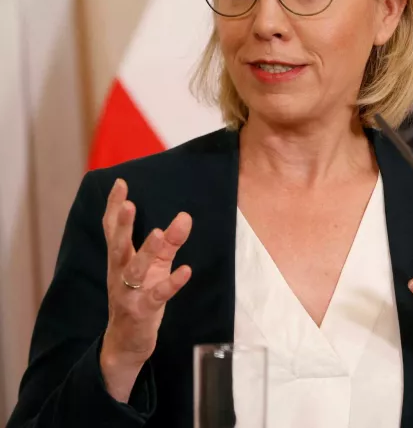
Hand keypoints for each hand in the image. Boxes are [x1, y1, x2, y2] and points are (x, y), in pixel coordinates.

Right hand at [100, 178, 191, 400]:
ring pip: (135, 271)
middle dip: (123, 225)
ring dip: (147, 252)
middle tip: (129, 204)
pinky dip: (171, 283)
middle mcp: (120, 273)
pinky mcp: (142, 312)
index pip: (113, 229)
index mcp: (120, 260)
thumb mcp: (155, 266)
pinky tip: (185, 271)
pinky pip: (157, 296)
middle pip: (118, 246)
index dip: (115, 207)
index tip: (121, 183)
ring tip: (159, 233)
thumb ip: (170, 241)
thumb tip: (186, 216)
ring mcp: (129, 294)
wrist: (125, 343)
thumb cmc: (140, 296)